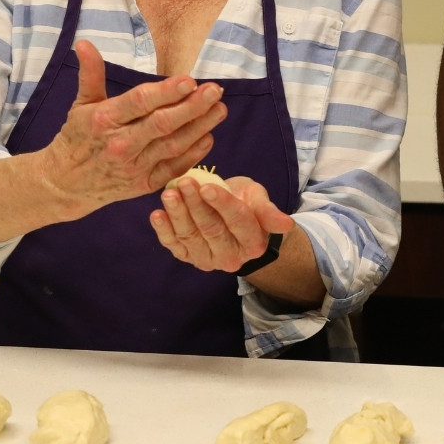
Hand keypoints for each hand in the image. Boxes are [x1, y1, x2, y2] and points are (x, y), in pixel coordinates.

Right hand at [37, 41, 226, 215]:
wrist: (66, 183)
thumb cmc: (77, 138)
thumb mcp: (81, 104)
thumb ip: (90, 74)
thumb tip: (84, 44)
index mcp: (105, 120)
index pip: (140, 103)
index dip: (166, 92)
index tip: (190, 81)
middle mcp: (121, 144)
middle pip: (162, 124)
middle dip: (192, 107)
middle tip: (215, 91)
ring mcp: (134, 167)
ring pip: (173, 146)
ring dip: (200, 127)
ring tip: (220, 110)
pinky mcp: (144, 185)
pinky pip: (173, 168)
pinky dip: (193, 154)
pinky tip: (208, 137)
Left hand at [151, 174, 294, 271]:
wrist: (233, 221)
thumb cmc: (247, 204)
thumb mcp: (258, 199)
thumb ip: (267, 210)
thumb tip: (286, 224)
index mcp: (253, 242)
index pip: (237, 221)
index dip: (222, 204)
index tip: (207, 186)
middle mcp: (231, 257)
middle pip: (211, 229)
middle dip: (196, 205)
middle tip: (184, 183)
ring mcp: (208, 260)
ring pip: (190, 237)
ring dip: (177, 215)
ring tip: (169, 195)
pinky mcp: (189, 258)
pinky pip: (175, 246)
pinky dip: (163, 232)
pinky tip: (156, 215)